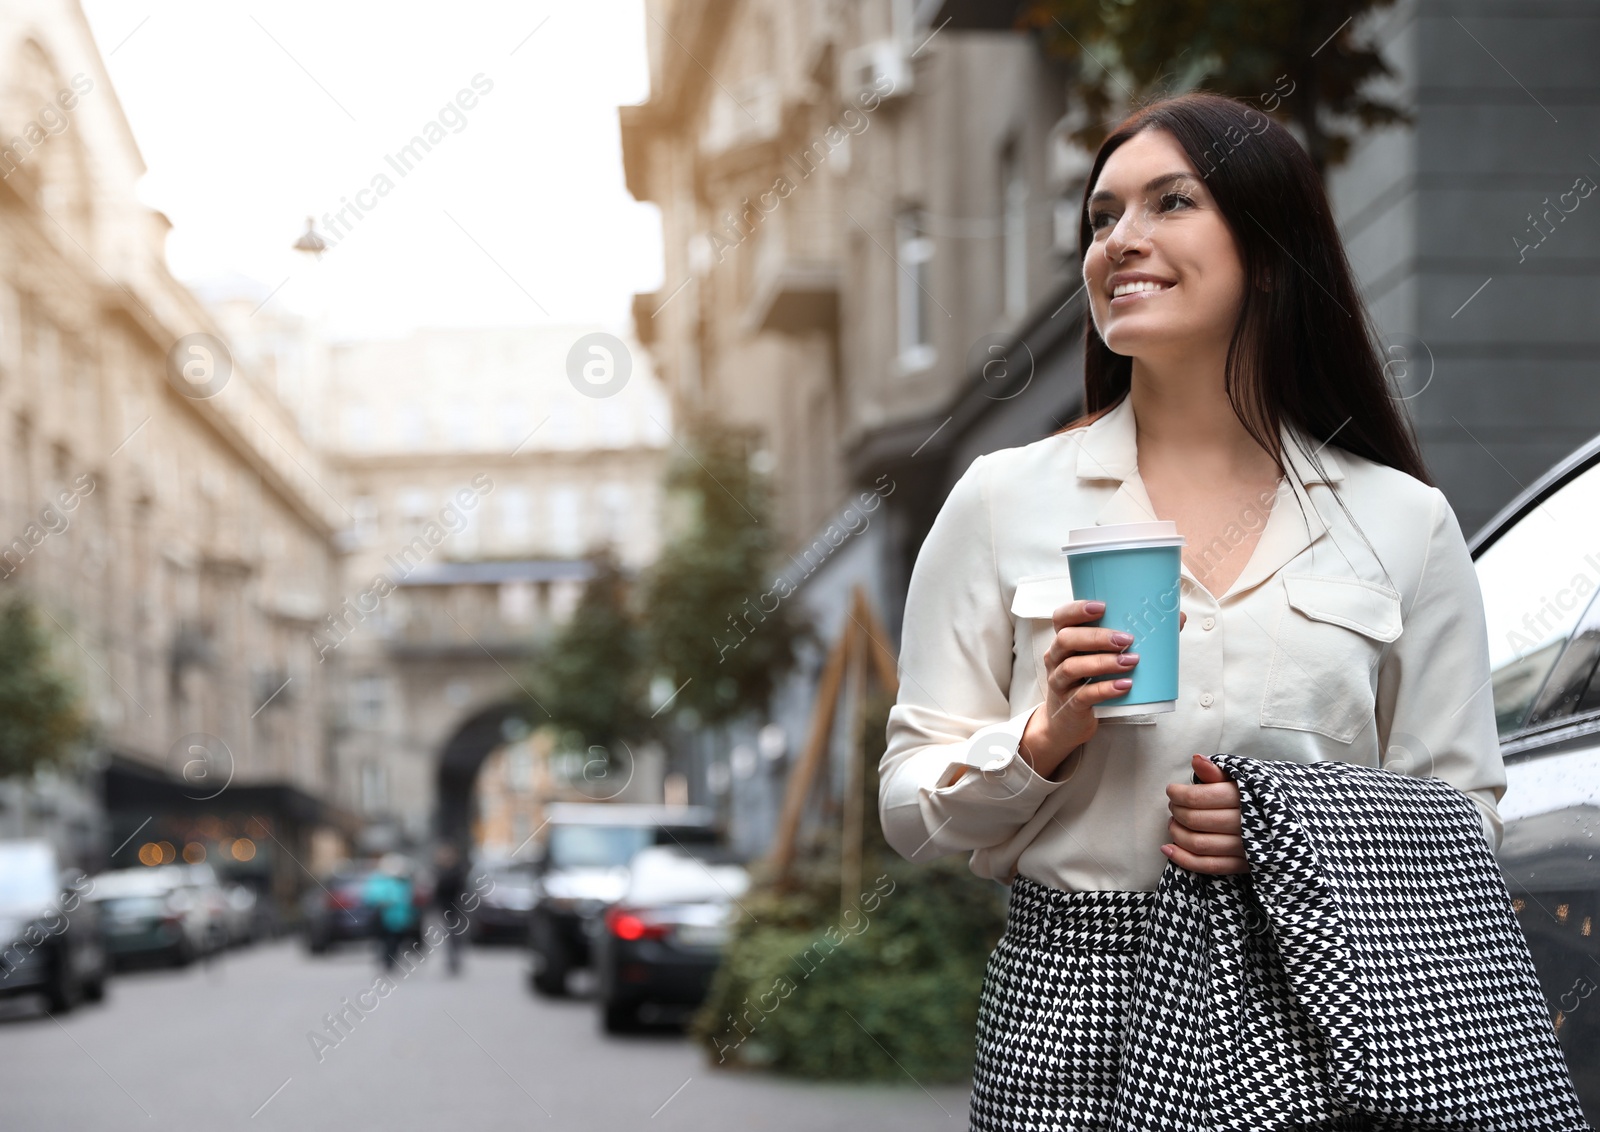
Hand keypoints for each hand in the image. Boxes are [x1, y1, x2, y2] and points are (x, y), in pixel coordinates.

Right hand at [1018, 600, 1185, 779]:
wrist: (1068, 722)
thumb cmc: (1089, 681)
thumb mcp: (1100, 658)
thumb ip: (1129, 638)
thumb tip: (1175, 618)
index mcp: (1064, 641)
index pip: (1061, 618)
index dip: (1077, 610)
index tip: (1102, 607)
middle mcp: (1056, 658)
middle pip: (1066, 639)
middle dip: (1097, 637)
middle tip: (1126, 639)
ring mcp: (1060, 682)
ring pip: (1072, 667)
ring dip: (1103, 662)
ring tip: (1131, 661)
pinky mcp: (1069, 705)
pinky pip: (1083, 695)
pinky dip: (1105, 689)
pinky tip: (1124, 686)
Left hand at [1162, 755, 1247, 873]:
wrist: (1292, 822)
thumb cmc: (1258, 796)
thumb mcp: (1241, 779)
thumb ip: (1216, 772)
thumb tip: (1196, 759)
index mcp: (1245, 797)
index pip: (1199, 798)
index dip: (1178, 794)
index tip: (1172, 790)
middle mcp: (1246, 823)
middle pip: (1196, 820)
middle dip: (1177, 812)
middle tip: (1173, 806)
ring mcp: (1246, 848)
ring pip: (1199, 844)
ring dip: (1177, 834)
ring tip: (1173, 823)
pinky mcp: (1244, 865)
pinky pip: (1208, 866)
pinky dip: (1183, 859)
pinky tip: (1167, 849)